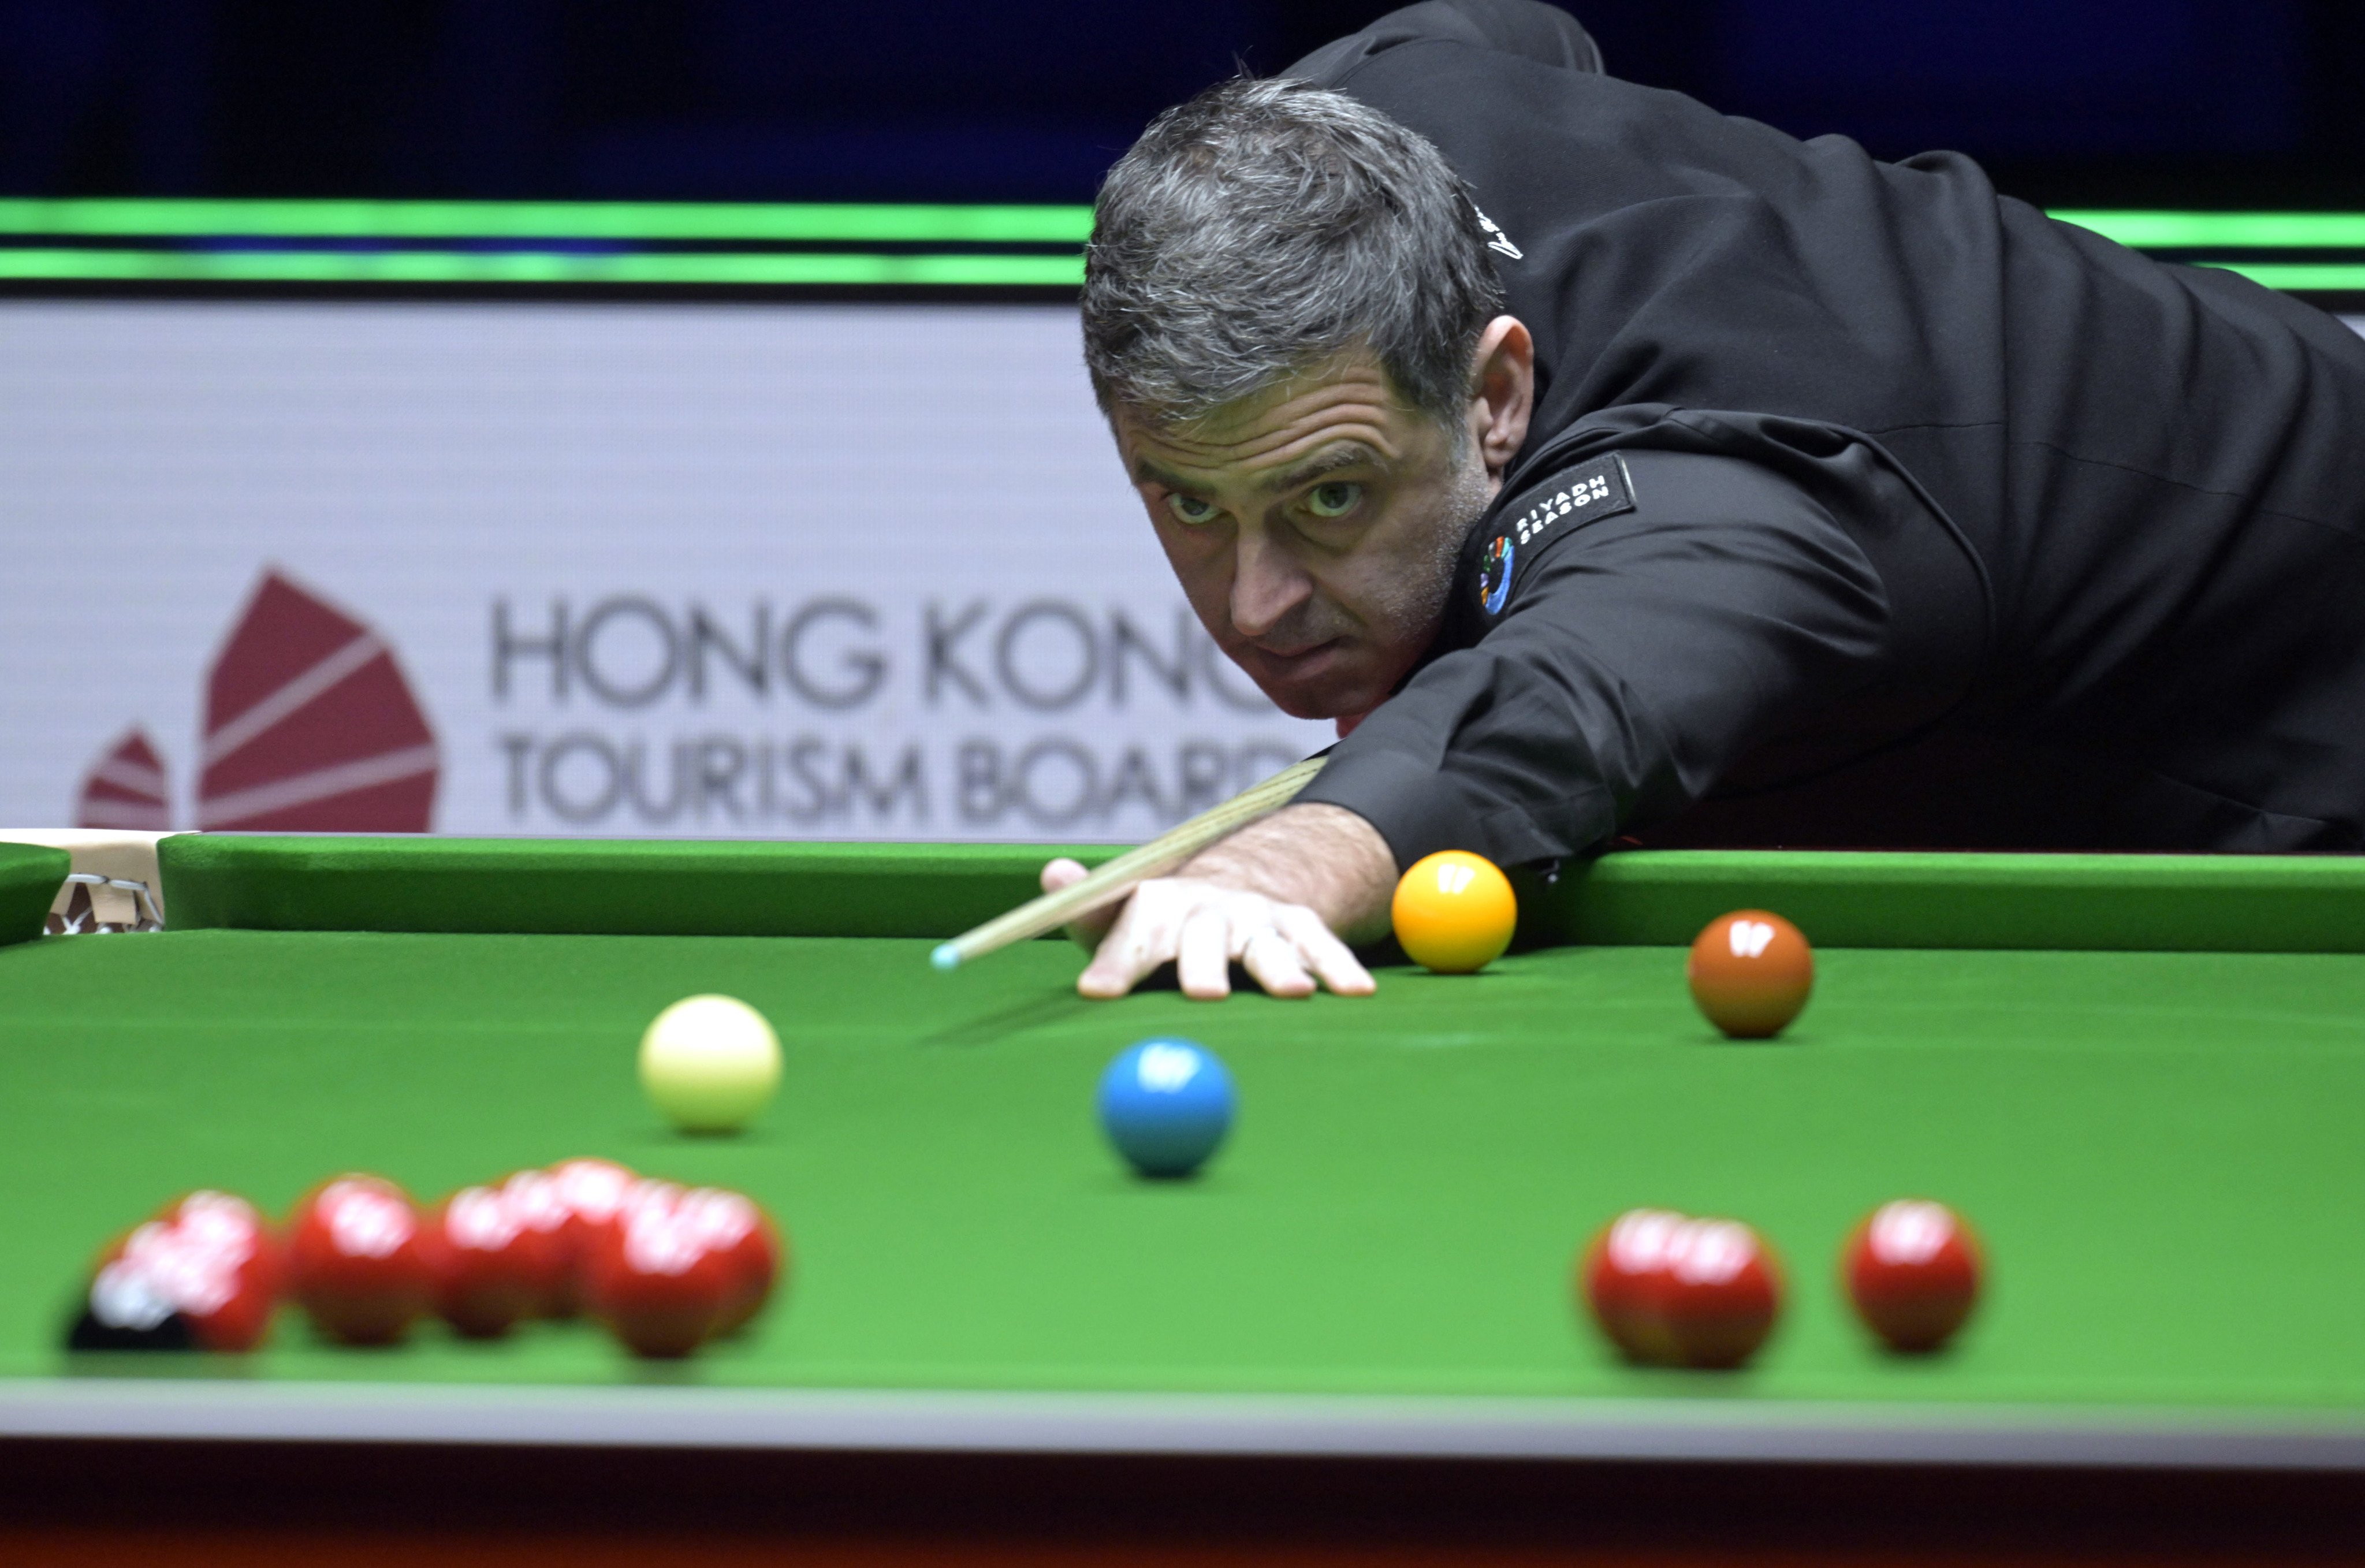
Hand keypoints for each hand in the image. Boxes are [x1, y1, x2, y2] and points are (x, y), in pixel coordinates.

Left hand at [1039, 860, 1373, 999]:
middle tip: (1204, 995)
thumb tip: (1052, 875)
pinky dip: (1338, 967)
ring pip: (1267, 944)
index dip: (1115, 962)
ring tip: (1293, 993)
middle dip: (1203, 964)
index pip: (1131, 933)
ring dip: (1280, 967)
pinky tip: (1353, 992)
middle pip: (1203, 937)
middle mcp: (1207, 910)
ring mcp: (1257, 917)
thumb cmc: (1163, 924)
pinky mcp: (1299, 927)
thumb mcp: (1119, 917)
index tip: (1096, 993)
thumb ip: (1087, 910)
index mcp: (1155, 909)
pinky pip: (1322, 946)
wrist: (1233, 887)